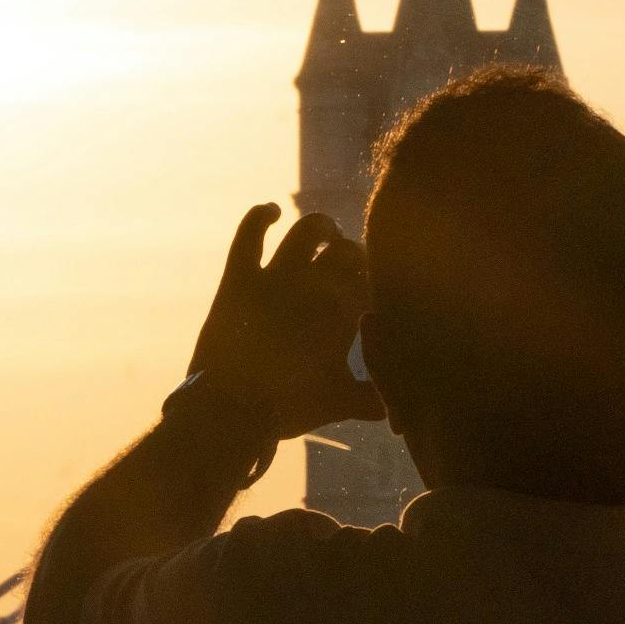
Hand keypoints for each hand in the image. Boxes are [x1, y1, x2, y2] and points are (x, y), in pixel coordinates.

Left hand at [192, 204, 383, 444]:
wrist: (231, 410)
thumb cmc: (288, 408)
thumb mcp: (336, 403)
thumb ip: (368, 399)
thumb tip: (392, 410)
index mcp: (344, 314)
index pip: (371, 281)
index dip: (373, 281)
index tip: (371, 289)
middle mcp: (314, 287)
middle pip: (347, 252)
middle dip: (354, 255)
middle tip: (351, 265)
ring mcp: (275, 279)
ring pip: (308, 231)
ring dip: (322, 228)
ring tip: (326, 234)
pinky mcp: (239, 278)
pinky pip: (249, 233)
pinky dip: (260, 216)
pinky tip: (271, 212)